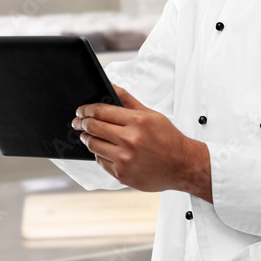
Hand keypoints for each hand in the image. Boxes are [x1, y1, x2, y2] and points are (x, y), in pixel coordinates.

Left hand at [72, 84, 211, 200]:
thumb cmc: (168, 138)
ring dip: (87, 139)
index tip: (80, 110)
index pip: (101, 111)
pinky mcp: (122, 174)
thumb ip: (127, 100)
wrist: (183, 165)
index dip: (86, 109)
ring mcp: (125, 159)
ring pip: (93, 146)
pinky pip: (101, 162)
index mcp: (137, 122)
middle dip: (81, 123)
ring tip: (88, 136)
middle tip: (78, 122)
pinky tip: (104, 150)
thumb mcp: (150, 114)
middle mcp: (130, 140)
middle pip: (94, 127)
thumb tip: (110, 85)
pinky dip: (100, 154)